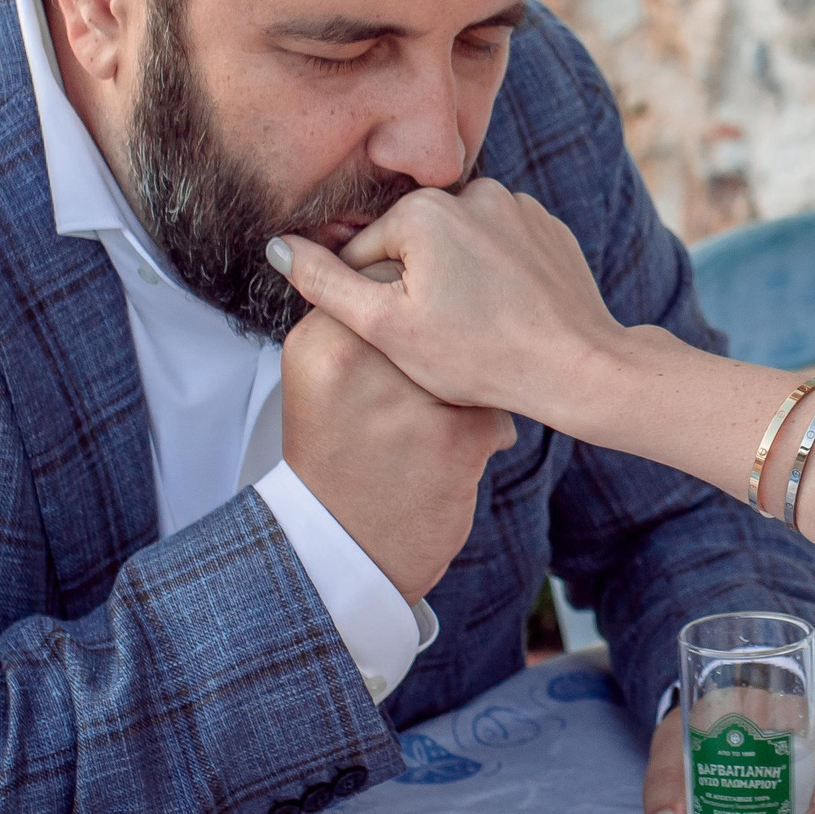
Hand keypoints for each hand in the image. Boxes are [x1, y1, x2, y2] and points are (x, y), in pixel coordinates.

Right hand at [270, 182, 628, 424]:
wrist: (577, 367)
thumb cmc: (479, 356)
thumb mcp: (385, 327)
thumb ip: (323, 281)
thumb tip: (276, 246)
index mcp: (424, 209)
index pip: (365, 253)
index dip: (374, 302)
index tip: (404, 336)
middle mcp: (473, 190)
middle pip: (412, 244)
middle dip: (416, 287)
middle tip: (443, 336)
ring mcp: (517, 206)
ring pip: (457, 247)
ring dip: (456, 279)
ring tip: (476, 327)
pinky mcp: (547, 227)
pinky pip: (500, 249)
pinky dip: (495, 276)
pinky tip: (506, 314)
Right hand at [279, 305, 516, 601]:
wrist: (345, 548)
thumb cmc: (338, 459)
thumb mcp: (320, 380)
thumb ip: (349, 321)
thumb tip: (385, 265)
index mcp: (322, 341)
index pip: (381, 281)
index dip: (409, 306)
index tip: (411, 339)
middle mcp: (359, 361)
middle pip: (432, 314)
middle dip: (443, 341)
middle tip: (428, 386)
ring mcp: (410, 399)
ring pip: (469, 357)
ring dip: (468, 383)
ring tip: (437, 419)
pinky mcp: (457, 437)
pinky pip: (494, 404)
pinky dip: (486, 424)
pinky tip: (459, 448)